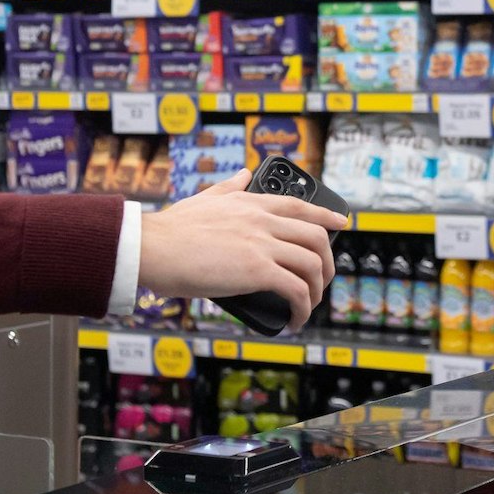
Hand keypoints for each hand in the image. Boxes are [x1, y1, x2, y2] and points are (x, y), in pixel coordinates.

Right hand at [138, 170, 347, 330]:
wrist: (152, 247)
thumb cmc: (171, 229)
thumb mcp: (205, 198)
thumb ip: (228, 186)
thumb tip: (243, 174)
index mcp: (250, 202)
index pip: (299, 206)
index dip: (325, 217)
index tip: (341, 224)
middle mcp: (261, 220)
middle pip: (315, 237)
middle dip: (327, 262)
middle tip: (323, 279)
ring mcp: (261, 244)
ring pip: (312, 264)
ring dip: (317, 290)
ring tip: (308, 306)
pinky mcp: (256, 270)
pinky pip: (295, 290)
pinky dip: (302, 308)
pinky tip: (295, 319)